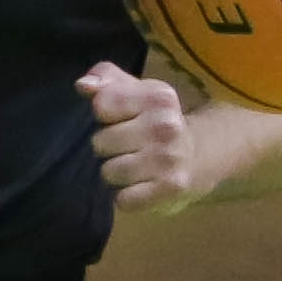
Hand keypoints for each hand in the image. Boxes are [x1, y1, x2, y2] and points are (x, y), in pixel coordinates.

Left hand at [83, 62, 204, 215]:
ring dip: (115, 175)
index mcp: (158, 96)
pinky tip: (140, 187)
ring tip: (133, 168)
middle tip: (128, 148)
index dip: (105, 115)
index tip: (121, 119)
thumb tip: (83, 85)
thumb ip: (106, 80)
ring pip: (109, 173)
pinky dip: (127, 198)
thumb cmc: (155, 121)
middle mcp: (166, 125)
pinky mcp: (171, 188)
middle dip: (108, 148)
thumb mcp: (135, 92)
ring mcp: (169, 158)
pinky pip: (124, 199)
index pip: (102, 105)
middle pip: (100, 143)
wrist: (198, 156)